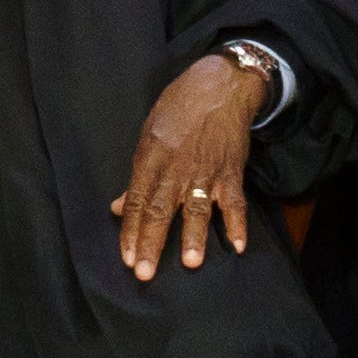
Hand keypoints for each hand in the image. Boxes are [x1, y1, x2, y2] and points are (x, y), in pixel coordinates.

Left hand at [112, 52, 261, 280]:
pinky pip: (235, 201)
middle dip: (151, 243)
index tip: (127, 258)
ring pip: (197, 207)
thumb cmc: (179, 107)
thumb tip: (119, 207)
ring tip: (190, 262)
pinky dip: (238, 223)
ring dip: (194, 236)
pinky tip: (238, 246)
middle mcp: (177, 168)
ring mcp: (206, 171)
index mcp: (152, 158)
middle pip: (160, 210)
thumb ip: (137, 174)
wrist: (220, 84)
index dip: (131, 231)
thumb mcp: (149, 133)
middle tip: (144, 273)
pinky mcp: (231, 171)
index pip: (137, 201)